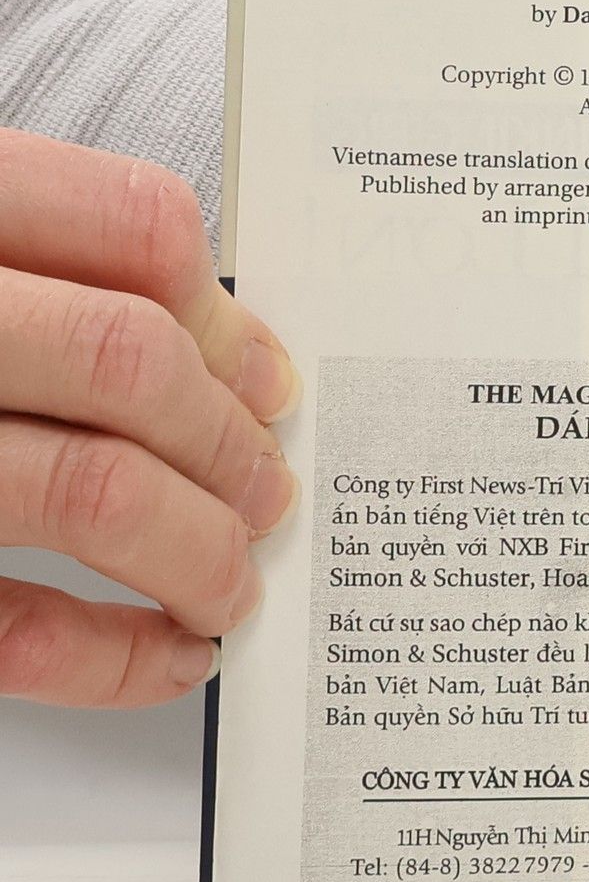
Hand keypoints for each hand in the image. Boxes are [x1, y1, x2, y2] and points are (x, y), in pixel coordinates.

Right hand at [0, 128, 300, 706]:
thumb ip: (28, 270)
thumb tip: (214, 353)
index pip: (131, 224)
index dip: (227, 314)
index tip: (269, 379)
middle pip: (129, 360)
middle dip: (228, 441)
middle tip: (267, 491)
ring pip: (89, 486)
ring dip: (198, 550)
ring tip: (232, 581)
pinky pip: (9, 630)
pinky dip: (112, 656)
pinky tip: (165, 657)